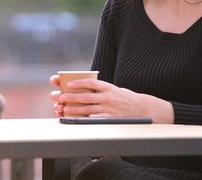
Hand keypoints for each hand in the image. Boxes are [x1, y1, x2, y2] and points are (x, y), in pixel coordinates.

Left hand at [49, 76, 173, 122]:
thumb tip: (80, 87)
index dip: (78, 82)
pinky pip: (95, 119)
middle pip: (85, 96)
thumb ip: (100, 89)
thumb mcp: (114, 89)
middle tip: (58, 97)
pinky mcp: (110, 119)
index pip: (90, 82)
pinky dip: (84, 119)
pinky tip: (76, 119)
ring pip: (87, 108)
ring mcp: (109, 108)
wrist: (143, 109)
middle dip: (69, 97)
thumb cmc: (125, 98)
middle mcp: (108, 97)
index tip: (67, 84)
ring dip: (73, 109)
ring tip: (62, 109)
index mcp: (108, 87)